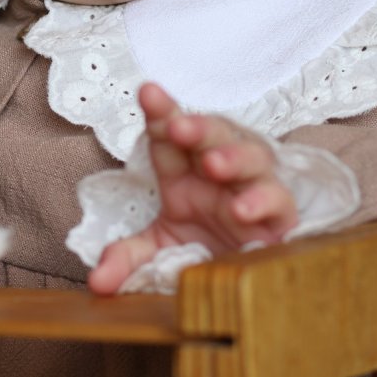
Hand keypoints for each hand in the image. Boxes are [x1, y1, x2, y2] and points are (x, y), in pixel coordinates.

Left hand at [88, 82, 298, 293]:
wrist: (244, 275)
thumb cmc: (202, 247)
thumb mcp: (159, 251)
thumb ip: (127, 258)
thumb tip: (97, 282)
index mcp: (183, 171)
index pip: (169, 135)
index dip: (161, 112)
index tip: (148, 93)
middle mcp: (218, 172)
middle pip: (213, 135)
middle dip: (196, 127)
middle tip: (178, 126)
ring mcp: (252, 189)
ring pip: (251, 157)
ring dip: (233, 156)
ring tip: (212, 164)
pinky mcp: (279, 216)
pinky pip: (278, 200)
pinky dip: (263, 200)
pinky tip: (243, 209)